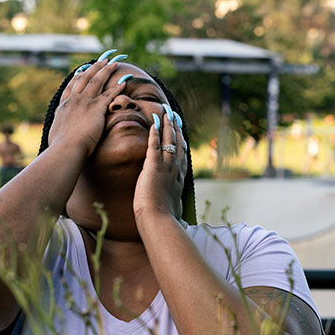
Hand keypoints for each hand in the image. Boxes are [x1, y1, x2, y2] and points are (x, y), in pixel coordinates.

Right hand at [48, 59, 127, 156]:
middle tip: (102, 61)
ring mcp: (85, 103)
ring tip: (114, 63)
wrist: (66, 148)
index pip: (71, 87)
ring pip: (97, 81)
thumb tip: (56, 136)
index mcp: (63, 106)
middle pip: (85, 79)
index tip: (83, 70)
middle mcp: (73, 100)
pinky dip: (117, 86)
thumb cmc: (60, 147)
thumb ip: (58, 131)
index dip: (78, 77)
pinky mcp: (97, 108)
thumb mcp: (55, 135)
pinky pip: (109, 94)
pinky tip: (124, 81)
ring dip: (106, 70)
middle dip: (94, 68)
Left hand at [133, 105, 187, 225]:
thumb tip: (180, 218)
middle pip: (178, 145)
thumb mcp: (174, 212)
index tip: (181, 133)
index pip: (181, 157)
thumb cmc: (165, 221)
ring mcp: (165, 168)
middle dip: (176, 129)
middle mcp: (175, 171)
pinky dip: (154, 133)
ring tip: (166, 113)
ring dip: (167, 126)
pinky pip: (154, 146)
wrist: (159, 221)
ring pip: (168, 142)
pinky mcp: (153, 168)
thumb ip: (175, 209)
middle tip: (174, 116)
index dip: (181, 143)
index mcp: (179, 180)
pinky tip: (154, 122)